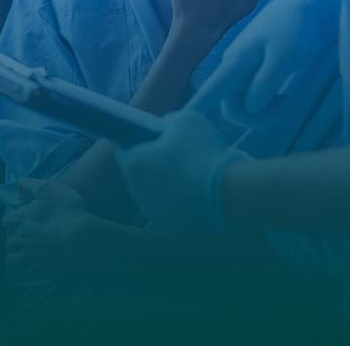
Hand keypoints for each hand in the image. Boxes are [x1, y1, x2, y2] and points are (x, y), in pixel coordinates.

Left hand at [3, 179, 92, 280]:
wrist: (82, 240)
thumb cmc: (68, 211)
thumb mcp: (50, 189)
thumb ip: (31, 185)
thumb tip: (18, 185)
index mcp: (23, 219)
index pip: (7, 220)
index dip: (10, 218)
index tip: (16, 218)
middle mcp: (22, 239)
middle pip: (10, 241)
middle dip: (14, 238)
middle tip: (24, 234)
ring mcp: (31, 257)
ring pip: (16, 259)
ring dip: (19, 254)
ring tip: (28, 251)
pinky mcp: (41, 270)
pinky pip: (31, 270)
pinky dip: (33, 266)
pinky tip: (41, 261)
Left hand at [115, 110, 244, 234]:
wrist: (226, 193)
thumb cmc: (201, 152)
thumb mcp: (184, 119)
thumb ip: (166, 122)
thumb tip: (162, 128)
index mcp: (134, 164)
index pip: (123, 150)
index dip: (137, 141)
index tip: (154, 138)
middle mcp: (136, 192)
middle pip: (139, 174)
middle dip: (153, 165)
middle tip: (178, 156)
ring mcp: (152, 213)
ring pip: (154, 195)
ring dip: (166, 186)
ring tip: (192, 177)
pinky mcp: (170, 229)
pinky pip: (170, 211)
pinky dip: (179, 204)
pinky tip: (198, 196)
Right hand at [189, 0, 340, 126]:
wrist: (307, 7)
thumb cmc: (293, 26)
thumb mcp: (284, 54)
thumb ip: (265, 82)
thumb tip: (250, 108)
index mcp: (235, 63)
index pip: (210, 91)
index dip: (195, 109)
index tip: (175, 126)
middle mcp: (236, 72)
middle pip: (234, 109)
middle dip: (256, 117)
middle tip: (284, 105)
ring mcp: (247, 75)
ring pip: (248, 108)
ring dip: (266, 112)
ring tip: (287, 99)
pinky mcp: (260, 77)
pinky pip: (258, 102)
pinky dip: (271, 106)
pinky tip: (286, 96)